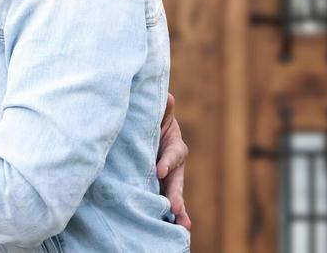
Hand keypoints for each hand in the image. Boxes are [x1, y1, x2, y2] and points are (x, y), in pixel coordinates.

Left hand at [157, 92, 191, 231]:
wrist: (144, 134)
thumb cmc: (151, 122)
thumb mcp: (157, 115)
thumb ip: (162, 110)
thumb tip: (168, 97)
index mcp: (174, 146)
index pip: (173, 154)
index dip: (167, 161)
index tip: (160, 170)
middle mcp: (174, 166)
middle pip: (177, 181)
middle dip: (175, 194)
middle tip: (174, 207)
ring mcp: (168, 180)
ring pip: (175, 196)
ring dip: (178, 211)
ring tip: (183, 225)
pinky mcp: (159, 190)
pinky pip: (165, 204)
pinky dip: (172, 216)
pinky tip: (176, 229)